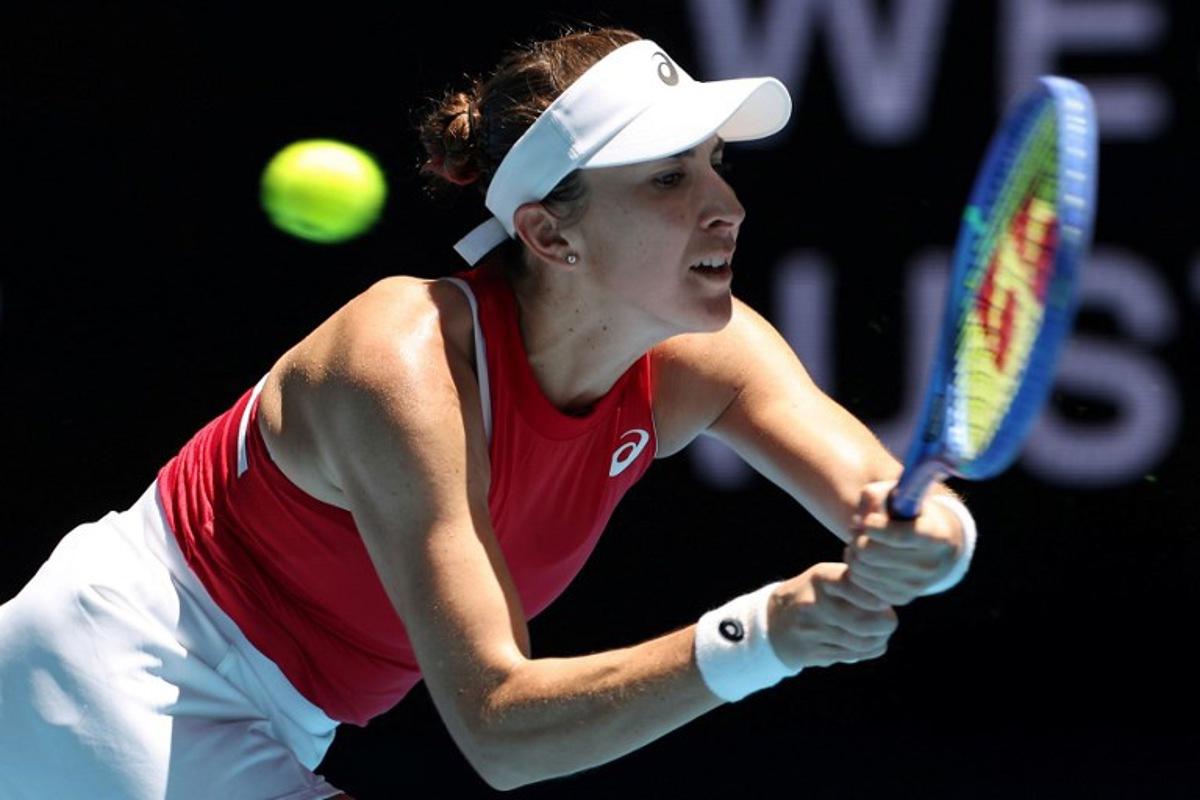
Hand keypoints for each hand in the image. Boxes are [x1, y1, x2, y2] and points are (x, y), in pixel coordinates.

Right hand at [767, 563, 897, 669]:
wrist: (772, 620)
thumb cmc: (812, 594)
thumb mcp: (826, 577)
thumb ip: (855, 583)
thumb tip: (889, 600)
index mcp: (820, 578)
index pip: (855, 586)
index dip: (877, 597)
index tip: (885, 601)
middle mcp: (813, 603)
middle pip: (864, 622)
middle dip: (885, 624)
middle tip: (889, 622)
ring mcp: (810, 630)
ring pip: (860, 643)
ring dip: (878, 641)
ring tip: (880, 635)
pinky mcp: (811, 652)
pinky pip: (850, 656)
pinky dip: (866, 652)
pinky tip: (868, 645)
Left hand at [843, 480, 964, 605]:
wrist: (936, 546)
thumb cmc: (911, 513)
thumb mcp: (898, 494)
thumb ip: (876, 497)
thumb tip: (862, 523)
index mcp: (937, 535)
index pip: (899, 535)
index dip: (874, 526)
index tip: (869, 520)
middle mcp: (930, 565)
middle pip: (870, 552)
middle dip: (857, 536)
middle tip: (858, 528)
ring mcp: (917, 585)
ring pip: (861, 568)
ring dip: (853, 551)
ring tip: (861, 540)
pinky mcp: (901, 598)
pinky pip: (861, 583)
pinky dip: (856, 568)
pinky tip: (866, 557)